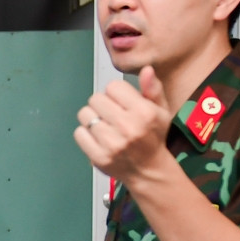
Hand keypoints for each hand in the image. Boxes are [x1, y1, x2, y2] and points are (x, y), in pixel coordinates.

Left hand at [75, 65, 171, 183]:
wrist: (148, 170)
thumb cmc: (153, 137)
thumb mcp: (161, 111)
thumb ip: (153, 89)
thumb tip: (146, 70)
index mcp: (144, 112)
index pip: (113, 87)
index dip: (116, 93)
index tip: (122, 103)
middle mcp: (128, 127)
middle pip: (96, 98)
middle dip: (103, 105)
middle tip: (112, 116)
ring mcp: (112, 143)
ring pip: (85, 114)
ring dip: (92, 118)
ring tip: (105, 126)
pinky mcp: (99, 156)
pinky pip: (78, 133)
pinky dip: (85, 134)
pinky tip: (98, 138)